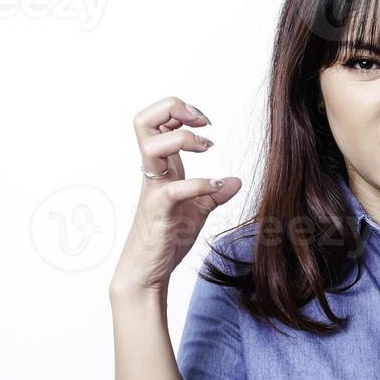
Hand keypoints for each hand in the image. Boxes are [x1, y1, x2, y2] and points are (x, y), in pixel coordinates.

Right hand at [110, 96, 241, 295]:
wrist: (149, 270)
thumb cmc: (167, 237)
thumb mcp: (198, 210)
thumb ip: (214, 193)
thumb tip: (236, 181)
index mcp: (161, 166)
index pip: (156, 119)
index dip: (179, 110)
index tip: (205, 123)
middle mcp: (153, 173)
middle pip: (143, 121)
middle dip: (173, 109)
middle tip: (202, 123)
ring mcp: (153, 191)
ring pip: (150, 146)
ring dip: (182, 139)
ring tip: (207, 148)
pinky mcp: (159, 213)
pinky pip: (173, 189)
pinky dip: (198, 183)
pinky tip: (215, 187)